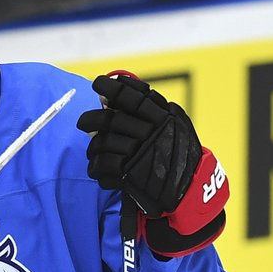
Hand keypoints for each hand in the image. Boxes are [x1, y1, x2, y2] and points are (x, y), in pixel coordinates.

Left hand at [77, 72, 227, 255]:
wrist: (189, 189)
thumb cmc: (180, 154)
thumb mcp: (176, 124)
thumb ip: (153, 108)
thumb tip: (119, 89)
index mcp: (162, 117)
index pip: (132, 96)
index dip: (111, 87)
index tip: (97, 82)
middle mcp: (150, 132)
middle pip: (109, 120)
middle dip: (90, 119)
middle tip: (83, 122)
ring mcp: (139, 153)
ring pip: (102, 143)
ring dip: (93, 148)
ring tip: (93, 152)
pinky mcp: (129, 175)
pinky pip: (102, 166)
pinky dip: (96, 168)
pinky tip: (97, 170)